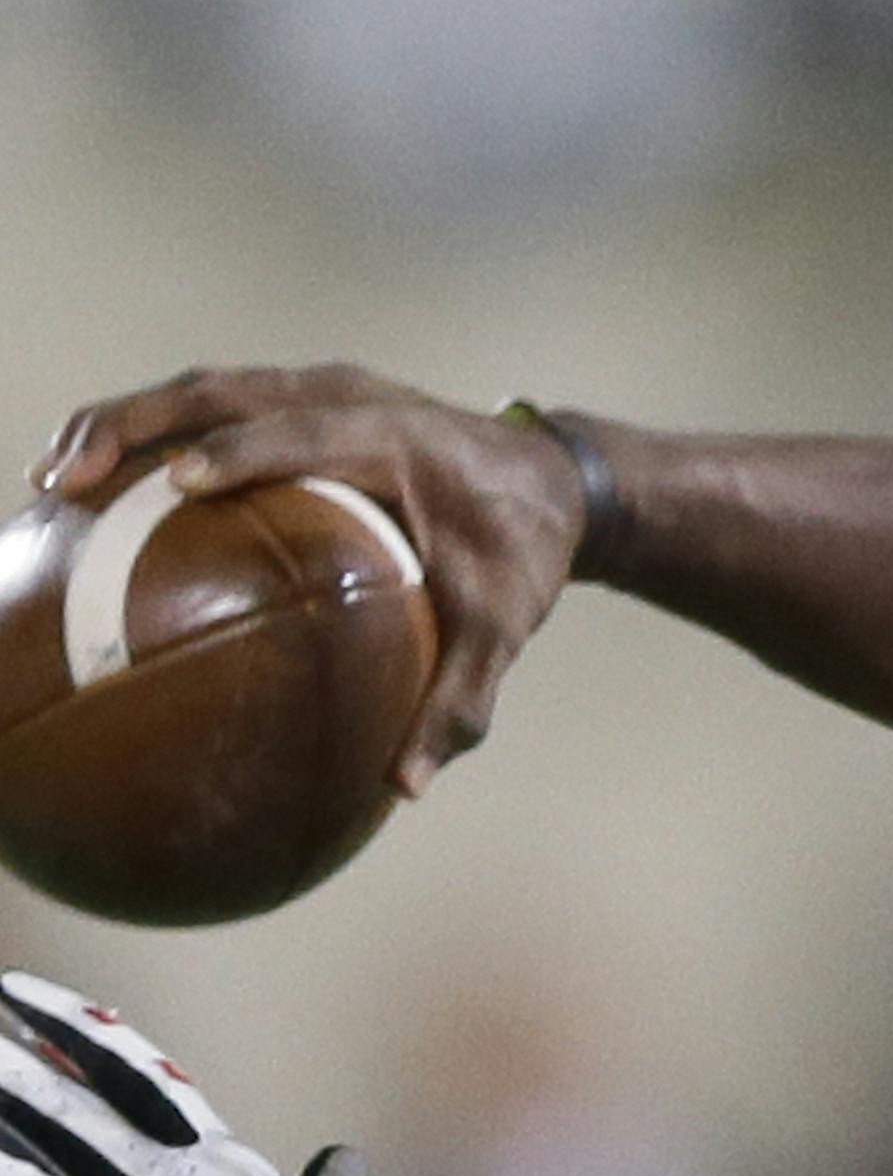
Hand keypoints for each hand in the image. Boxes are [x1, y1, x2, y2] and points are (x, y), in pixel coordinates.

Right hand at [31, 365, 588, 794]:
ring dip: (123, 423)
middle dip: (134, 425)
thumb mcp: (505, 628)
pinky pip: (217, 406)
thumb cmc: (524, 554)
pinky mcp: (305, 401)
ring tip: (52, 483)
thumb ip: (459, 700)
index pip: (303, 432)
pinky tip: (100, 492)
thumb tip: (405, 787)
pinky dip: (153, 434)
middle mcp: (349, 396)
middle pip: (223, 390)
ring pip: (205, 389)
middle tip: (63, 482)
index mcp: (394, 436)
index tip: (176, 483)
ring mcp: (322, 389)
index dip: (239, 450)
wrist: (557, 482)